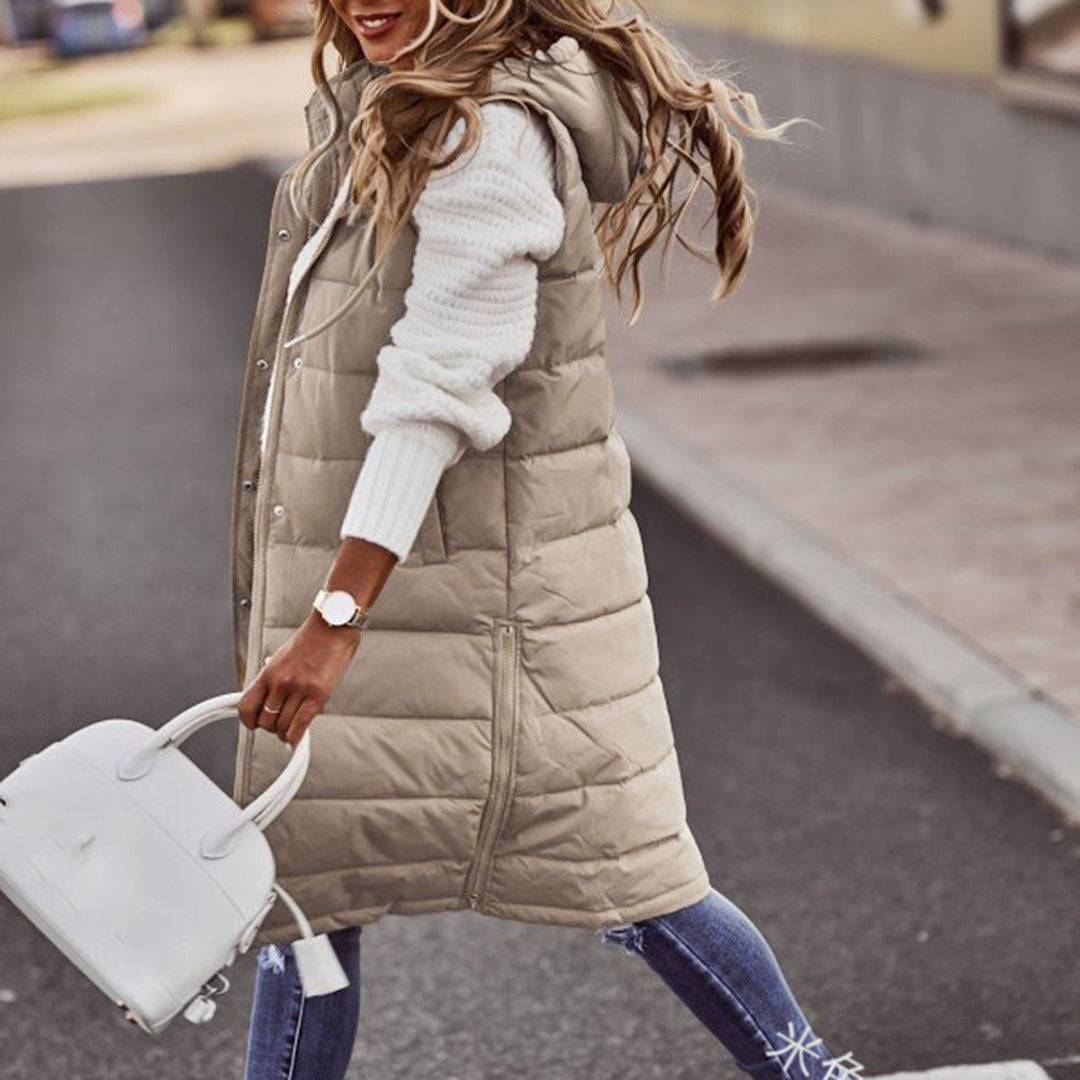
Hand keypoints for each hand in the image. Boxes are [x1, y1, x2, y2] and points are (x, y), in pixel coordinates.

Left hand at [238, 612, 362, 746]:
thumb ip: (276, 679)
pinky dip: (296, 737)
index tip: (255, 724)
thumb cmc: (312, 639)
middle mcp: (280, 682)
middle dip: (272, 728)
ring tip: (293, 728)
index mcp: (268, 672)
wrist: (333, 625)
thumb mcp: (283, 657)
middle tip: (281, 725)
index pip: (246, 707)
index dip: (249, 722)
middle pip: (265, 722)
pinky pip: (300, 725)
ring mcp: (299, 689)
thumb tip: (271, 700)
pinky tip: (297, 739)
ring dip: (286, 732)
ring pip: (283, 726)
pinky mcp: (318, 694)